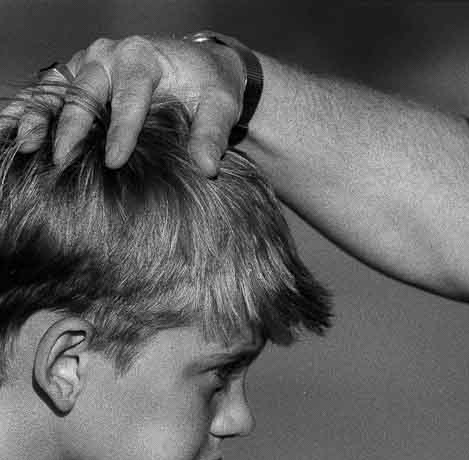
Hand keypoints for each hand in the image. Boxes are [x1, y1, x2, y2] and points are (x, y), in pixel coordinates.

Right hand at [0, 35, 244, 175]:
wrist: (198, 66)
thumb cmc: (208, 85)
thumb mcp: (220, 105)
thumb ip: (212, 133)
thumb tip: (206, 167)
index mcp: (142, 57)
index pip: (129, 96)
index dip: (121, 130)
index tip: (113, 162)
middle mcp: (109, 55)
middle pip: (85, 91)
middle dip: (71, 127)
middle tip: (61, 160)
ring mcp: (88, 64)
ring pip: (57, 89)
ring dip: (38, 117)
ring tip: (25, 146)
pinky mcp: (77, 76)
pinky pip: (47, 92)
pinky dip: (27, 109)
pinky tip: (8, 129)